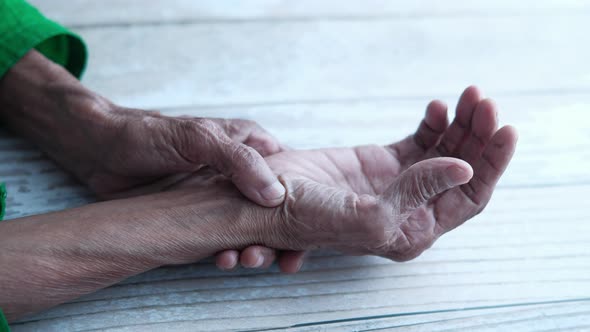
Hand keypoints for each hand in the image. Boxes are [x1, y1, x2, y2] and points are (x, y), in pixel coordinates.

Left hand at [0, 50, 295, 272]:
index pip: (291, 175)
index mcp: (249, 144)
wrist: (100, 151)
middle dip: (280, 232)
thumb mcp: (197, 139)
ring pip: (251, 224)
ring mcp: (222, 195)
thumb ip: (238, 161)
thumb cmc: (147, 135)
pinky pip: (225, 236)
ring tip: (250, 259)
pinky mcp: (203, 215)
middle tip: (283, 256)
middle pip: (275, 206)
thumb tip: (275, 194)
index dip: (300, 202)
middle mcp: (241, 170)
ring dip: (255, 244)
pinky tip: (226, 260)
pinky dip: (229, 249)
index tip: (303, 227)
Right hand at [169, 86, 516, 260]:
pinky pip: (421, 139)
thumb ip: (419, 193)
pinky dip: (434, 122)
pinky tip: (437, 107)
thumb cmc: (308, 218)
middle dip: (478, 135)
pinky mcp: (382, 161)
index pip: (469, 197)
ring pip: (445, 150)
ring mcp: (397, 182)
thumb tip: (465, 169)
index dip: (492, 164)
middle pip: (462, 169)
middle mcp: (411, 209)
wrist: (266, 198)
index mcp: (413, 230)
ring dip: (461, 123)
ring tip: (468, 96)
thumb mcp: (369, 215)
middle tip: (485, 101)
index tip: (505, 129)